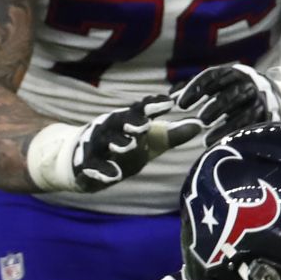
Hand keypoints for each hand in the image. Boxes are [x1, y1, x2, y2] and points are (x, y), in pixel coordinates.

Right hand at [67, 93, 200, 190]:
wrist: (81, 160)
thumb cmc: (122, 146)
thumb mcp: (148, 141)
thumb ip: (172, 134)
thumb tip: (199, 125)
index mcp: (125, 121)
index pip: (139, 110)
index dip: (152, 106)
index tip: (169, 103)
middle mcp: (109, 130)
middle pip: (118, 123)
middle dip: (131, 122)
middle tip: (145, 124)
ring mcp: (95, 148)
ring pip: (104, 143)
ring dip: (117, 143)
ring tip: (129, 146)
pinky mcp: (86, 167)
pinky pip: (92, 169)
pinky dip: (100, 171)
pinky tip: (112, 176)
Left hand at [173, 64, 280, 140]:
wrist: (265, 95)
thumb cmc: (231, 90)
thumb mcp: (216, 85)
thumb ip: (196, 90)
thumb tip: (171, 96)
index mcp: (232, 72)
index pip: (213, 77)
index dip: (195, 89)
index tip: (180, 104)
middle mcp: (247, 83)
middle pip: (230, 95)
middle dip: (214, 108)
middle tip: (200, 121)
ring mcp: (258, 100)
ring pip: (243, 113)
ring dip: (225, 126)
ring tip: (206, 139)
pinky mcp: (265, 115)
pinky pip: (251, 126)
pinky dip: (234, 135)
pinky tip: (220, 142)